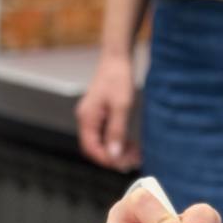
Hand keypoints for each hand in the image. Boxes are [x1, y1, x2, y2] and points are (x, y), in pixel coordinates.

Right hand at [76, 53, 139, 169]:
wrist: (117, 57)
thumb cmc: (118, 77)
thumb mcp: (121, 106)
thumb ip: (116, 131)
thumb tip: (114, 154)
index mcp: (87, 118)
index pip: (91, 148)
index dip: (106, 159)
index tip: (123, 165)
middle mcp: (87, 119)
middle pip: (96, 147)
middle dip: (114, 157)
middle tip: (133, 161)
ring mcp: (94, 116)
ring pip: (103, 142)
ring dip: (118, 150)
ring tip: (135, 155)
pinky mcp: (102, 113)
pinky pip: (108, 133)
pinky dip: (119, 141)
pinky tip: (132, 144)